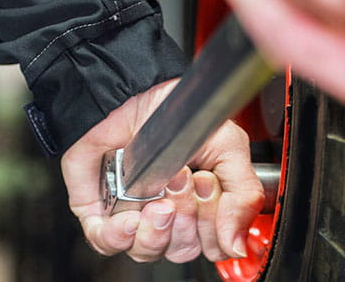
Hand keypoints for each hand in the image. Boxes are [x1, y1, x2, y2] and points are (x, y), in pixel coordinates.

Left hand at [61, 79, 264, 262]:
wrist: (132, 93)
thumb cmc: (177, 117)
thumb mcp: (227, 148)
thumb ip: (243, 196)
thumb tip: (238, 245)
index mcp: (201, 207)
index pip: (213, 244)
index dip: (213, 226)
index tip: (208, 185)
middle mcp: (169, 216)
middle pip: (181, 249)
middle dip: (184, 219)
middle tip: (181, 180)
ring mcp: (135, 215)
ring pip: (147, 251)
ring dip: (156, 229)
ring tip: (158, 197)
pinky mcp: (101, 211)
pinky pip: (108, 243)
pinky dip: (121, 236)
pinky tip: (131, 218)